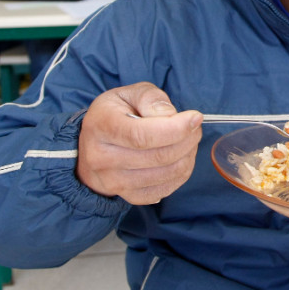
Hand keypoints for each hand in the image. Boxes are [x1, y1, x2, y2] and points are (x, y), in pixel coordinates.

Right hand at [76, 82, 203, 204]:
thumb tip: (171, 115)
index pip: (142, 135)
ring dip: (188, 156)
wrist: (93, 143)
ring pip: (165, 174)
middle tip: (195, 128)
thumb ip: (151, 98)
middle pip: (158, 156)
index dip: (175, 129)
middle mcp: (101, 158)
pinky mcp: (126, 195)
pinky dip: (181, 174)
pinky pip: (164, 190)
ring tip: (189, 141)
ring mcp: (112, 181)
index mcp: (101, 126)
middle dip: (187, 140)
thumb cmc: (117, 113)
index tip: (195, 118)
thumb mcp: (129, 94)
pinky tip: (181, 158)